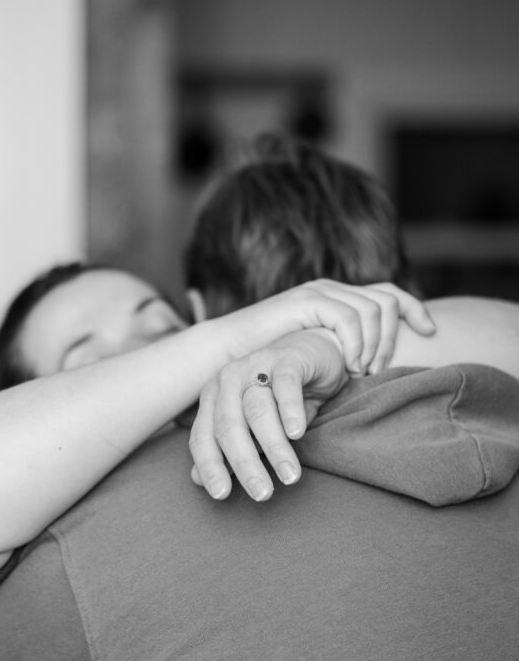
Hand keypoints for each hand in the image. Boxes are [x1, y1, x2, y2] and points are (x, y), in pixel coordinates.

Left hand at [189, 329, 346, 501]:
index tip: (221, 495)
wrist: (312, 353)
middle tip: (262, 494)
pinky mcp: (286, 358)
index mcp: (214, 398)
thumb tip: (197, 480)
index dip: (209, 466)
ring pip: (257, 409)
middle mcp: (228, 380)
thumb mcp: (254, 428)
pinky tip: (297, 433)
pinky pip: (285, 385)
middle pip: (228, 426)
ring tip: (290, 475)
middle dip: (244, 464)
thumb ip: (229, 451)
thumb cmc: (278, 397)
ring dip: (274, 446)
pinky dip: (290, 410)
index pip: (203, 436)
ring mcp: (255, 365)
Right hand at [225, 279, 434, 375]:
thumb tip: (379, 369)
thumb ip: (344, 355)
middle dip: (393, 337)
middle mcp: (333, 289)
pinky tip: (349, 365)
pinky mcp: (307, 300)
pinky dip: (357, 343)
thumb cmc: (270, 365)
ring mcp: (320, 291)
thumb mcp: (318, 358)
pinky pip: (349, 316)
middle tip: (379, 369)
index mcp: (338, 300)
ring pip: (374, 308)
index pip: (390, 292)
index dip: (415, 309)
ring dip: (377, 343)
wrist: (228, 354)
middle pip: (389, 298)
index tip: (431, 333)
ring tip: (365, 371)